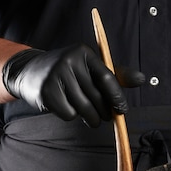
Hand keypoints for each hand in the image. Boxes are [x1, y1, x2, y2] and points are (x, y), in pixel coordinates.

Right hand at [2, 45, 144, 126]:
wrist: (29, 72)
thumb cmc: (68, 72)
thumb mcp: (90, 69)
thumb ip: (116, 75)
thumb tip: (142, 79)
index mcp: (83, 52)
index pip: (107, 77)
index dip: (117, 97)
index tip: (122, 110)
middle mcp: (69, 61)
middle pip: (96, 96)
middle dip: (105, 112)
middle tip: (105, 118)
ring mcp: (55, 76)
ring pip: (84, 108)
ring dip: (90, 118)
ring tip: (91, 118)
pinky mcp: (46, 92)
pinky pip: (69, 113)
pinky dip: (71, 115)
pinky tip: (66, 107)